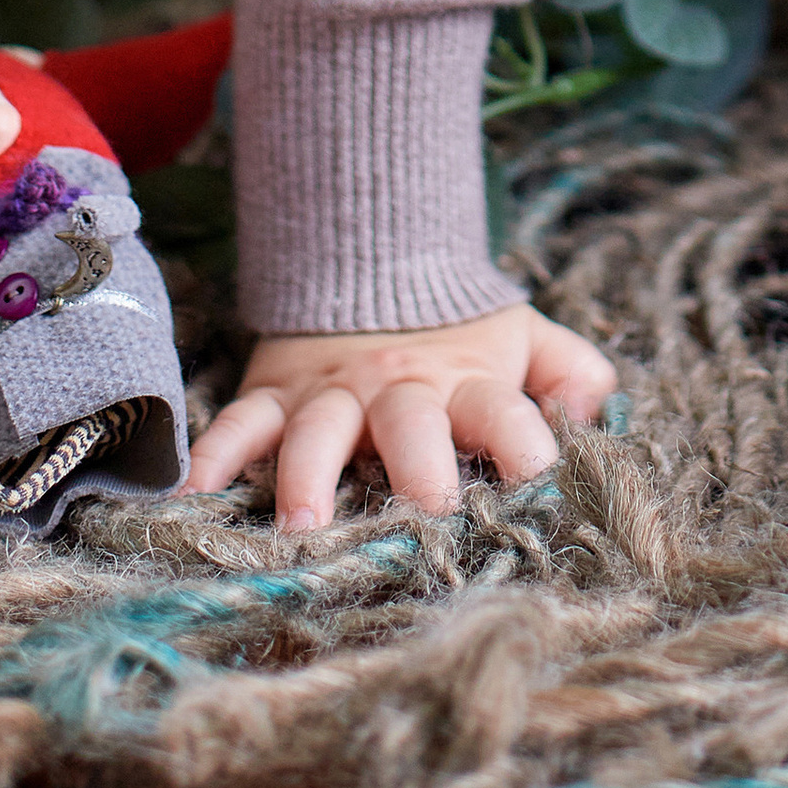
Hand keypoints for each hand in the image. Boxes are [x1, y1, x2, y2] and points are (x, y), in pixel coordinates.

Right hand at [188, 300, 616, 528]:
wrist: (372, 262)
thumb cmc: (459, 332)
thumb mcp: (526, 339)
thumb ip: (574, 372)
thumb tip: (593, 413)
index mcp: (469, 382)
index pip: (506, 411)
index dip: (528, 443)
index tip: (542, 483)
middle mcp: (400, 390)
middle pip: (412, 424)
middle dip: (420, 469)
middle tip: (427, 516)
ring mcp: (331, 393)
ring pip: (318, 431)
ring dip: (310, 477)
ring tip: (303, 525)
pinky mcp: (273, 395)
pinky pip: (238, 424)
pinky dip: (214, 457)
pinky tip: (195, 495)